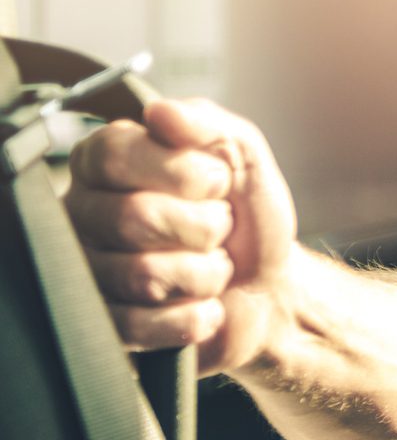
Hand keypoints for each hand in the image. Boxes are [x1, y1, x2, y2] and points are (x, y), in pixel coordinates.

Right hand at [65, 98, 298, 374]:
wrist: (269, 290)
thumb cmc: (248, 218)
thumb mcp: (243, 156)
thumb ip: (206, 124)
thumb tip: (161, 112)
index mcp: (106, 163)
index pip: (115, 155)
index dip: (182, 172)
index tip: (217, 182)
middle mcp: (85, 213)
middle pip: (132, 218)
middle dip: (204, 227)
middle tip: (219, 229)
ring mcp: (88, 271)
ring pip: (140, 276)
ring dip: (205, 275)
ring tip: (213, 269)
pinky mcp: (105, 324)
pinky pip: (138, 326)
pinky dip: (194, 317)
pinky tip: (204, 306)